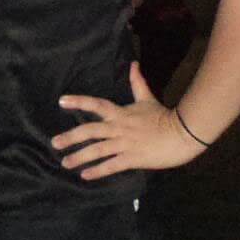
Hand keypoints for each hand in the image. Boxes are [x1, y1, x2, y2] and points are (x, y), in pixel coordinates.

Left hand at [52, 62, 204, 180]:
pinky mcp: (134, 158)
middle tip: (54, 143)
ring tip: (65, 163)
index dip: (79, 101)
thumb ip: (137, 83)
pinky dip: (98, 171)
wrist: (185, 134)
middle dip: (71, 137)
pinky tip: (85, 176)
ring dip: (80, 157)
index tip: (61, 101)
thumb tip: (132, 64)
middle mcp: (119, 128)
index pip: (97, 104)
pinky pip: (112, 165)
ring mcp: (126, 143)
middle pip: (90, 131)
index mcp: (121, 113)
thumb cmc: (164, 117)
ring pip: (98, 150)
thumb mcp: (147, 98)